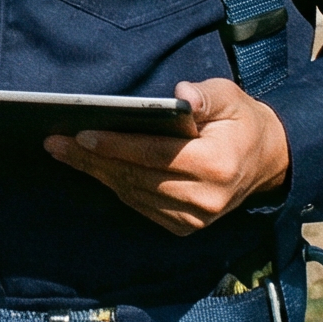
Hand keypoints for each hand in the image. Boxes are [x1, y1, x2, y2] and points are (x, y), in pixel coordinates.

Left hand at [44, 78, 289, 235]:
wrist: (268, 162)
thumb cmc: (240, 121)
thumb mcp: (229, 97)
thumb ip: (205, 96)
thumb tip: (181, 95)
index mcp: (216, 164)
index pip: (156, 155)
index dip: (117, 145)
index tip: (82, 134)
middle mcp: (205, 197)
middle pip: (137, 177)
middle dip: (92, 159)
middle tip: (54, 142)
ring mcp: (196, 217)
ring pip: (134, 194)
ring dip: (96, 173)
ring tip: (63, 152)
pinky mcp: (186, 226)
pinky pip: (141, 205)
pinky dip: (115, 186)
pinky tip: (92, 168)